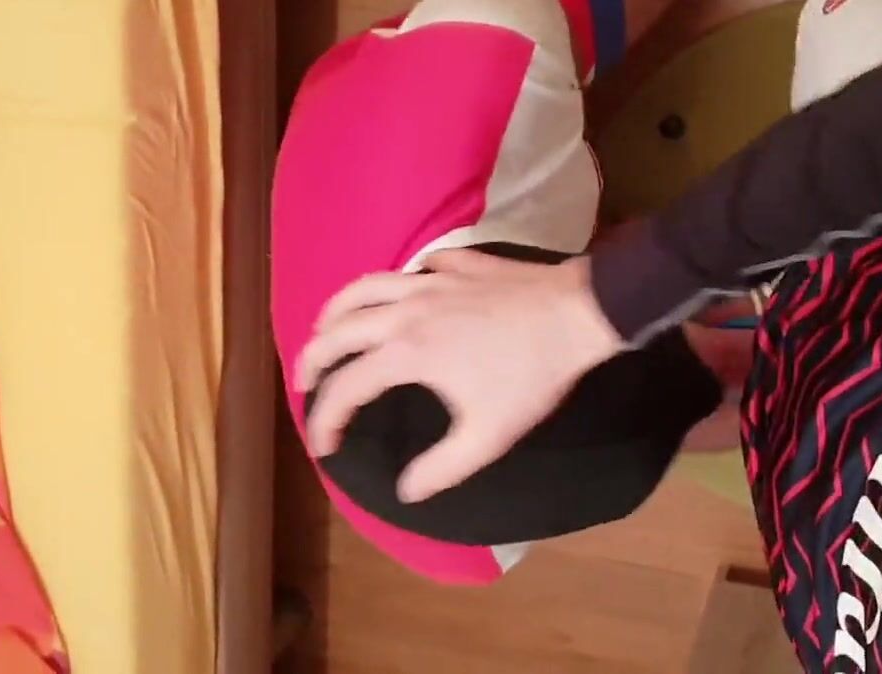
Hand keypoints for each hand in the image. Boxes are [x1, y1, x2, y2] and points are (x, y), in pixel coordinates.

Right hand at [294, 250, 623, 502]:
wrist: (577, 313)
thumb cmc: (531, 376)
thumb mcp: (488, 436)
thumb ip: (442, 468)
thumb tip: (406, 491)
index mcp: (406, 353)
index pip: (346, 389)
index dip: (325, 420)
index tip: (324, 446)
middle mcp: (405, 310)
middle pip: (337, 330)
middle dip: (311, 358)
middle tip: (303, 381)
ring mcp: (430, 280)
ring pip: (364, 287)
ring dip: (336, 311)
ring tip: (326, 328)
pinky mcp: (458, 263)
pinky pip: (411, 268)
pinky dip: (395, 283)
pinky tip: (402, 293)